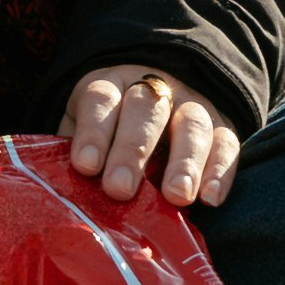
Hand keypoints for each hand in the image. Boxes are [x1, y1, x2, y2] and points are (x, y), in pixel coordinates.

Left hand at [58, 63, 241, 207]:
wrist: (160, 100)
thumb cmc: (109, 135)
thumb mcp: (86, 132)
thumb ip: (78, 156)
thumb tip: (58, 197)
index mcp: (112, 86)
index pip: (102, 99)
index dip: (93, 131)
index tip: (85, 165)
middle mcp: (154, 90)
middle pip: (146, 110)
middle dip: (132, 150)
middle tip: (120, 189)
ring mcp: (192, 106)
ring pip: (192, 123)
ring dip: (184, 161)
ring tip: (176, 196)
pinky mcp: (223, 128)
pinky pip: (227, 144)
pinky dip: (221, 171)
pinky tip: (210, 198)